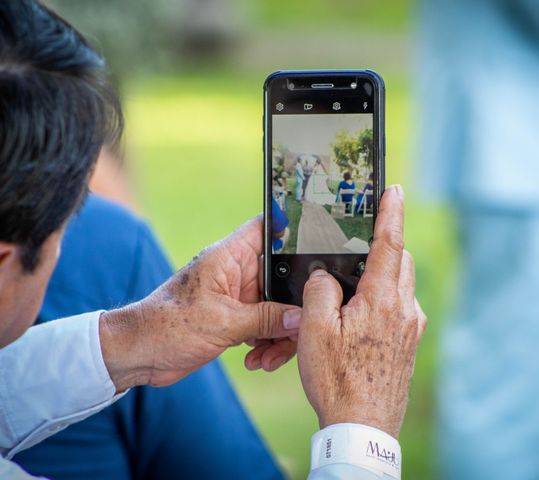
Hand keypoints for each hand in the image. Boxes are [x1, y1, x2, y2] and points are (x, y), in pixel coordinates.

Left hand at [99, 216, 300, 391]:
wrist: (140, 355)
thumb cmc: (168, 325)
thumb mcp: (222, 322)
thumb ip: (266, 318)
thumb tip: (302, 319)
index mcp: (230, 257)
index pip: (267, 228)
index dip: (294, 229)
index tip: (321, 243)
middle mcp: (237, 273)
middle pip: (283, 276)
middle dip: (294, 303)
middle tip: (301, 327)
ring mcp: (238, 297)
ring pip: (278, 306)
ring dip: (281, 332)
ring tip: (271, 356)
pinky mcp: (236, 319)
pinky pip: (266, 325)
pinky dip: (268, 343)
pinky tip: (259, 360)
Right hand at [296, 185, 426, 437]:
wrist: (363, 427)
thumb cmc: (337, 380)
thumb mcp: (314, 330)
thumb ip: (320, 290)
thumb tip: (326, 276)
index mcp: (381, 300)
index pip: (390, 243)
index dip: (391, 212)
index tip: (394, 189)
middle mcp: (404, 309)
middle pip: (399, 260)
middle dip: (384, 245)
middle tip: (360, 244)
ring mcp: (411, 328)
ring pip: (401, 284)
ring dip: (382, 275)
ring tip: (352, 291)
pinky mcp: (410, 344)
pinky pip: (400, 307)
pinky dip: (384, 300)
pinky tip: (361, 320)